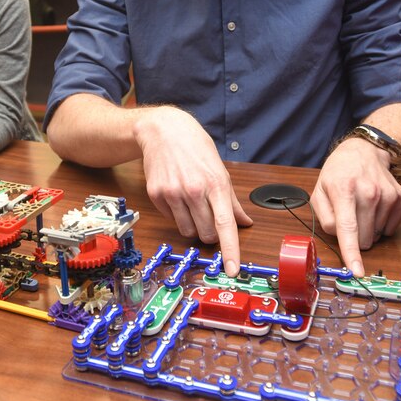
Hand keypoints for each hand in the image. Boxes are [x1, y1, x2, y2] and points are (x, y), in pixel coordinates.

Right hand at [133, 107, 252, 275]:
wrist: (163, 130)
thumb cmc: (196, 147)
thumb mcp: (219, 170)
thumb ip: (232, 201)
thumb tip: (244, 223)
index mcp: (215, 184)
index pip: (225, 225)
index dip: (230, 250)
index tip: (233, 270)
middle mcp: (193, 191)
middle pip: (206, 234)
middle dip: (211, 232)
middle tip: (208, 215)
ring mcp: (173, 193)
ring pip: (188, 231)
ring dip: (193, 225)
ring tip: (192, 204)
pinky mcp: (156, 195)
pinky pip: (171, 220)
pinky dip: (177, 213)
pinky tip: (177, 194)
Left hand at [309, 137, 400, 277]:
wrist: (364, 151)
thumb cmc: (338, 173)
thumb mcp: (319, 191)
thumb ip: (324, 217)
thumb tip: (339, 235)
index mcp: (343, 190)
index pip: (348, 228)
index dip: (351, 253)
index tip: (356, 271)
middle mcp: (368, 192)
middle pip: (364, 239)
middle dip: (355, 236)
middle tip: (350, 215)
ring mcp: (387, 195)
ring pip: (377, 236)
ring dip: (368, 228)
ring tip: (361, 207)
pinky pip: (390, 229)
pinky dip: (380, 223)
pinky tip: (374, 206)